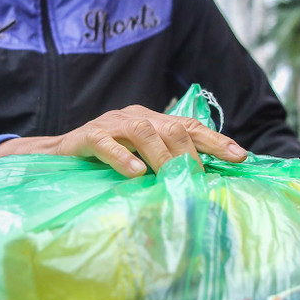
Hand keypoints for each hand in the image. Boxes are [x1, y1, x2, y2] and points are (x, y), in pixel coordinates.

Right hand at [0, 106, 248, 177]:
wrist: (59, 155)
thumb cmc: (106, 161)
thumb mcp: (142, 160)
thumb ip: (166, 164)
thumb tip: (201, 183)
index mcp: (153, 120)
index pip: (191, 126)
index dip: (216, 141)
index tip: (239, 157)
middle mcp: (137, 116)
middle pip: (172, 128)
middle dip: (190, 154)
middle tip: (197, 179)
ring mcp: (112, 124)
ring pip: (144, 132)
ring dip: (162, 157)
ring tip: (172, 178)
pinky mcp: (88, 136)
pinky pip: (108, 144)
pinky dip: (123, 158)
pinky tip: (135, 173)